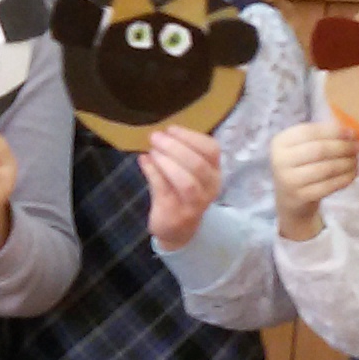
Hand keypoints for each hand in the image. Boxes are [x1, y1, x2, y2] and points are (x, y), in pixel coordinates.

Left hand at [139, 127, 223, 250]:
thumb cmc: (181, 193)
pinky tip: (143, 161)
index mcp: (214, 172)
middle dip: (175, 147)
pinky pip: (164, 189)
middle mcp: (209, 188)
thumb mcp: (188, 172)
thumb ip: (178, 154)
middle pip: (198, 164)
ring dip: (166, 162)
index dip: (191, 136)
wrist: (178, 230)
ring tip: (152, 151)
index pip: (212, 149)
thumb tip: (159, 134)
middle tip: (155, 137)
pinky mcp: (175, 213)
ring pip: (186, 181)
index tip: (170, 129)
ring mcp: (194, 203)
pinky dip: (152, 172)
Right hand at [270, 113, 358, 240]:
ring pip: (326, 168)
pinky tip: (352, 174)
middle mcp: (280, 160)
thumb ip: (322, 137)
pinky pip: (329, 186)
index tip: (353, 133)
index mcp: (280, 142)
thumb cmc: (300, 166)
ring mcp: (289, 180)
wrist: (289, 199)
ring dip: (346, 163)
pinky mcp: (300, 196)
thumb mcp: (302, 147)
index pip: (310, 132)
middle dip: (343, 147)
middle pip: (319, 149)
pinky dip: (344, 179)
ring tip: (356, 160)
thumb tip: (351, 133)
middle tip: (358, 147)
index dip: (334, 131)